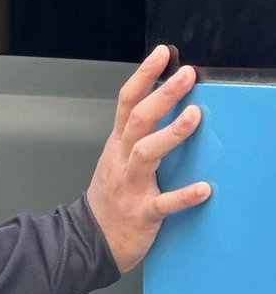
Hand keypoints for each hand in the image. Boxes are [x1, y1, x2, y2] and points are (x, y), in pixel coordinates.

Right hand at [86, 44, 210, 272]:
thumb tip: (165, 107)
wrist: (89, 239)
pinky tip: (204, 188)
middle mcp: (122, 160)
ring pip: (146, 153)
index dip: (144, 76)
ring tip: (195, 117)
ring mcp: (130, 185)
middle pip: (138, 120)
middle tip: (186, 75)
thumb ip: (137, 136)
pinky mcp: (142, 213)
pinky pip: (163, 203)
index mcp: (117, 145)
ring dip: (171, 134)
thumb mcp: (116, 159)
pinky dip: (184, 196)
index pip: (127, 102)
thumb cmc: (109, 198)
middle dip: (163, 95)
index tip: (162, 54)